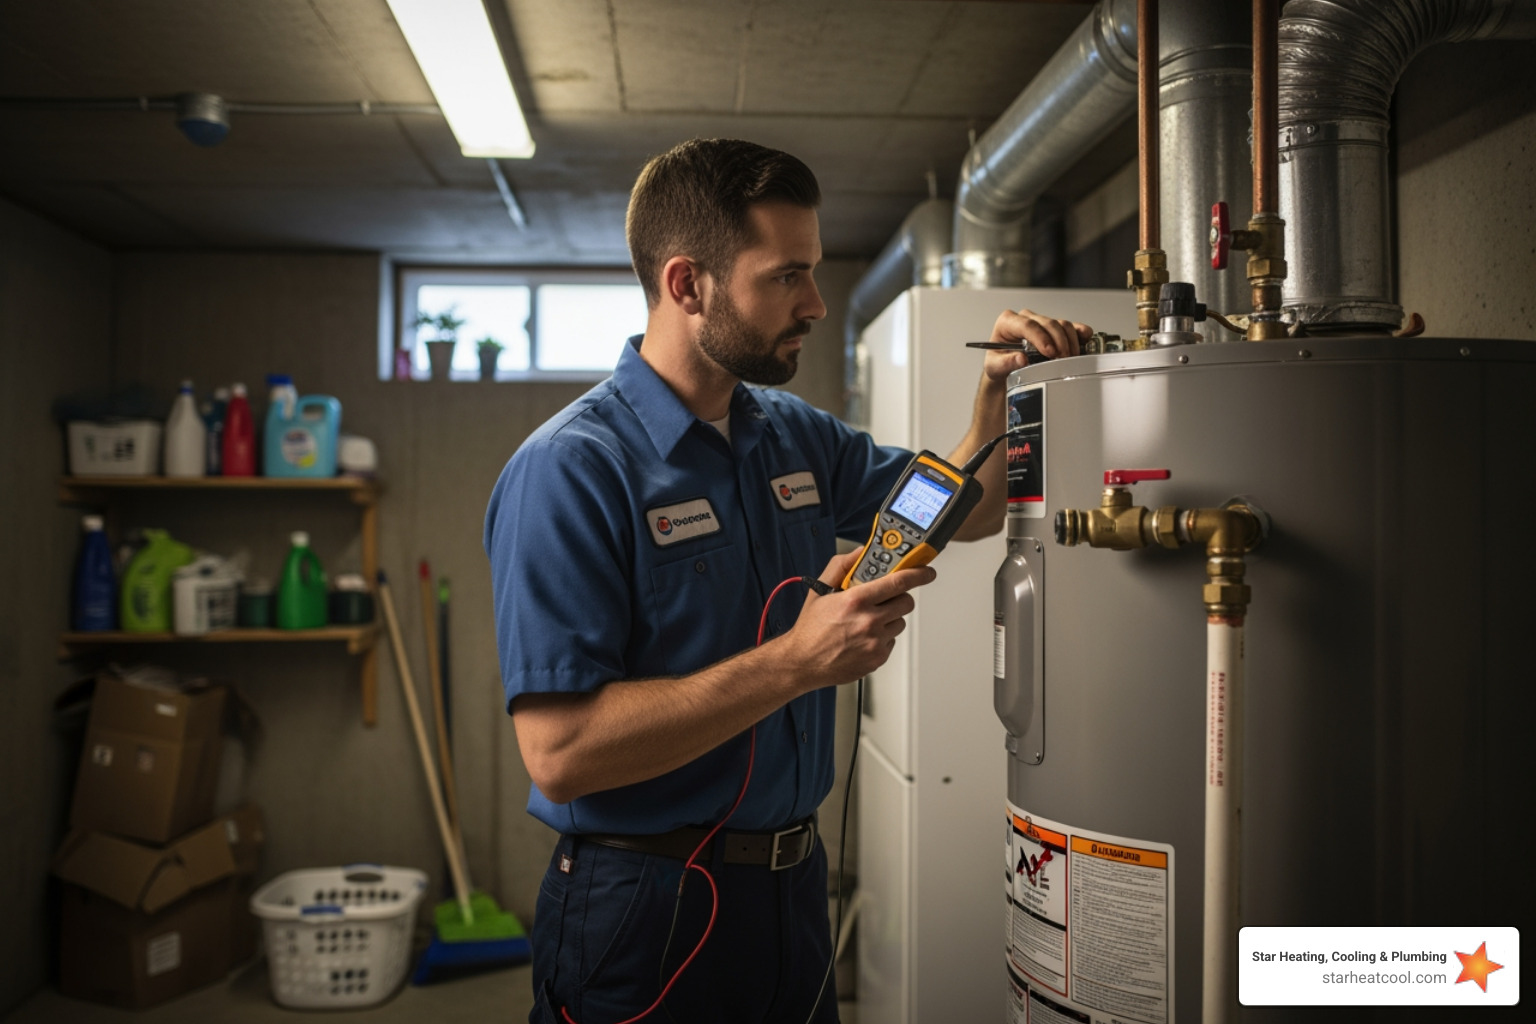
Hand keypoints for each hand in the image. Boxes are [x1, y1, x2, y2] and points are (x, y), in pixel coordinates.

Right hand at [781, 550, 936, 689]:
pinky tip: (863, 637)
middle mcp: (868, 621)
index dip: (918, 574)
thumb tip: (860, 552)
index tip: (927, 572)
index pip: (898, 582)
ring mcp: (875, 642)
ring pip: (900, 622)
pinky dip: (882, 637)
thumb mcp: (820, 589)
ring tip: (867, 621)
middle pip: (906, 603)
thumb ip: (842, 566)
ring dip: (889, 618)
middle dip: (899, 597)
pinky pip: (892, 641)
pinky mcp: (877, 658)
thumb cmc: (810, 628)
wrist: (803, 662)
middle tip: (884, 599)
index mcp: (856, 600)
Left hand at [981, 308, 1091, 384]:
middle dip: (1058, 341)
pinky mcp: (1054, 329)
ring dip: (1069, 341)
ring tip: (1069, 358)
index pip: (1027, 324)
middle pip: (1048, 323)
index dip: (1041, 337)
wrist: (1006, 369)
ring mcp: (1041, 322)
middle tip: (1062, 359)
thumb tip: (1021, 359)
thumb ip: (1006, 362)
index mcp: (1007, 322)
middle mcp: (1025, 319)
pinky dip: (1079, 332)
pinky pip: (1070, 326)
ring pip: (1061, 324)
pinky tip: (1084, 340)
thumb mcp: (995, 366)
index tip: (1049, 351)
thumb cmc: (998, 363)